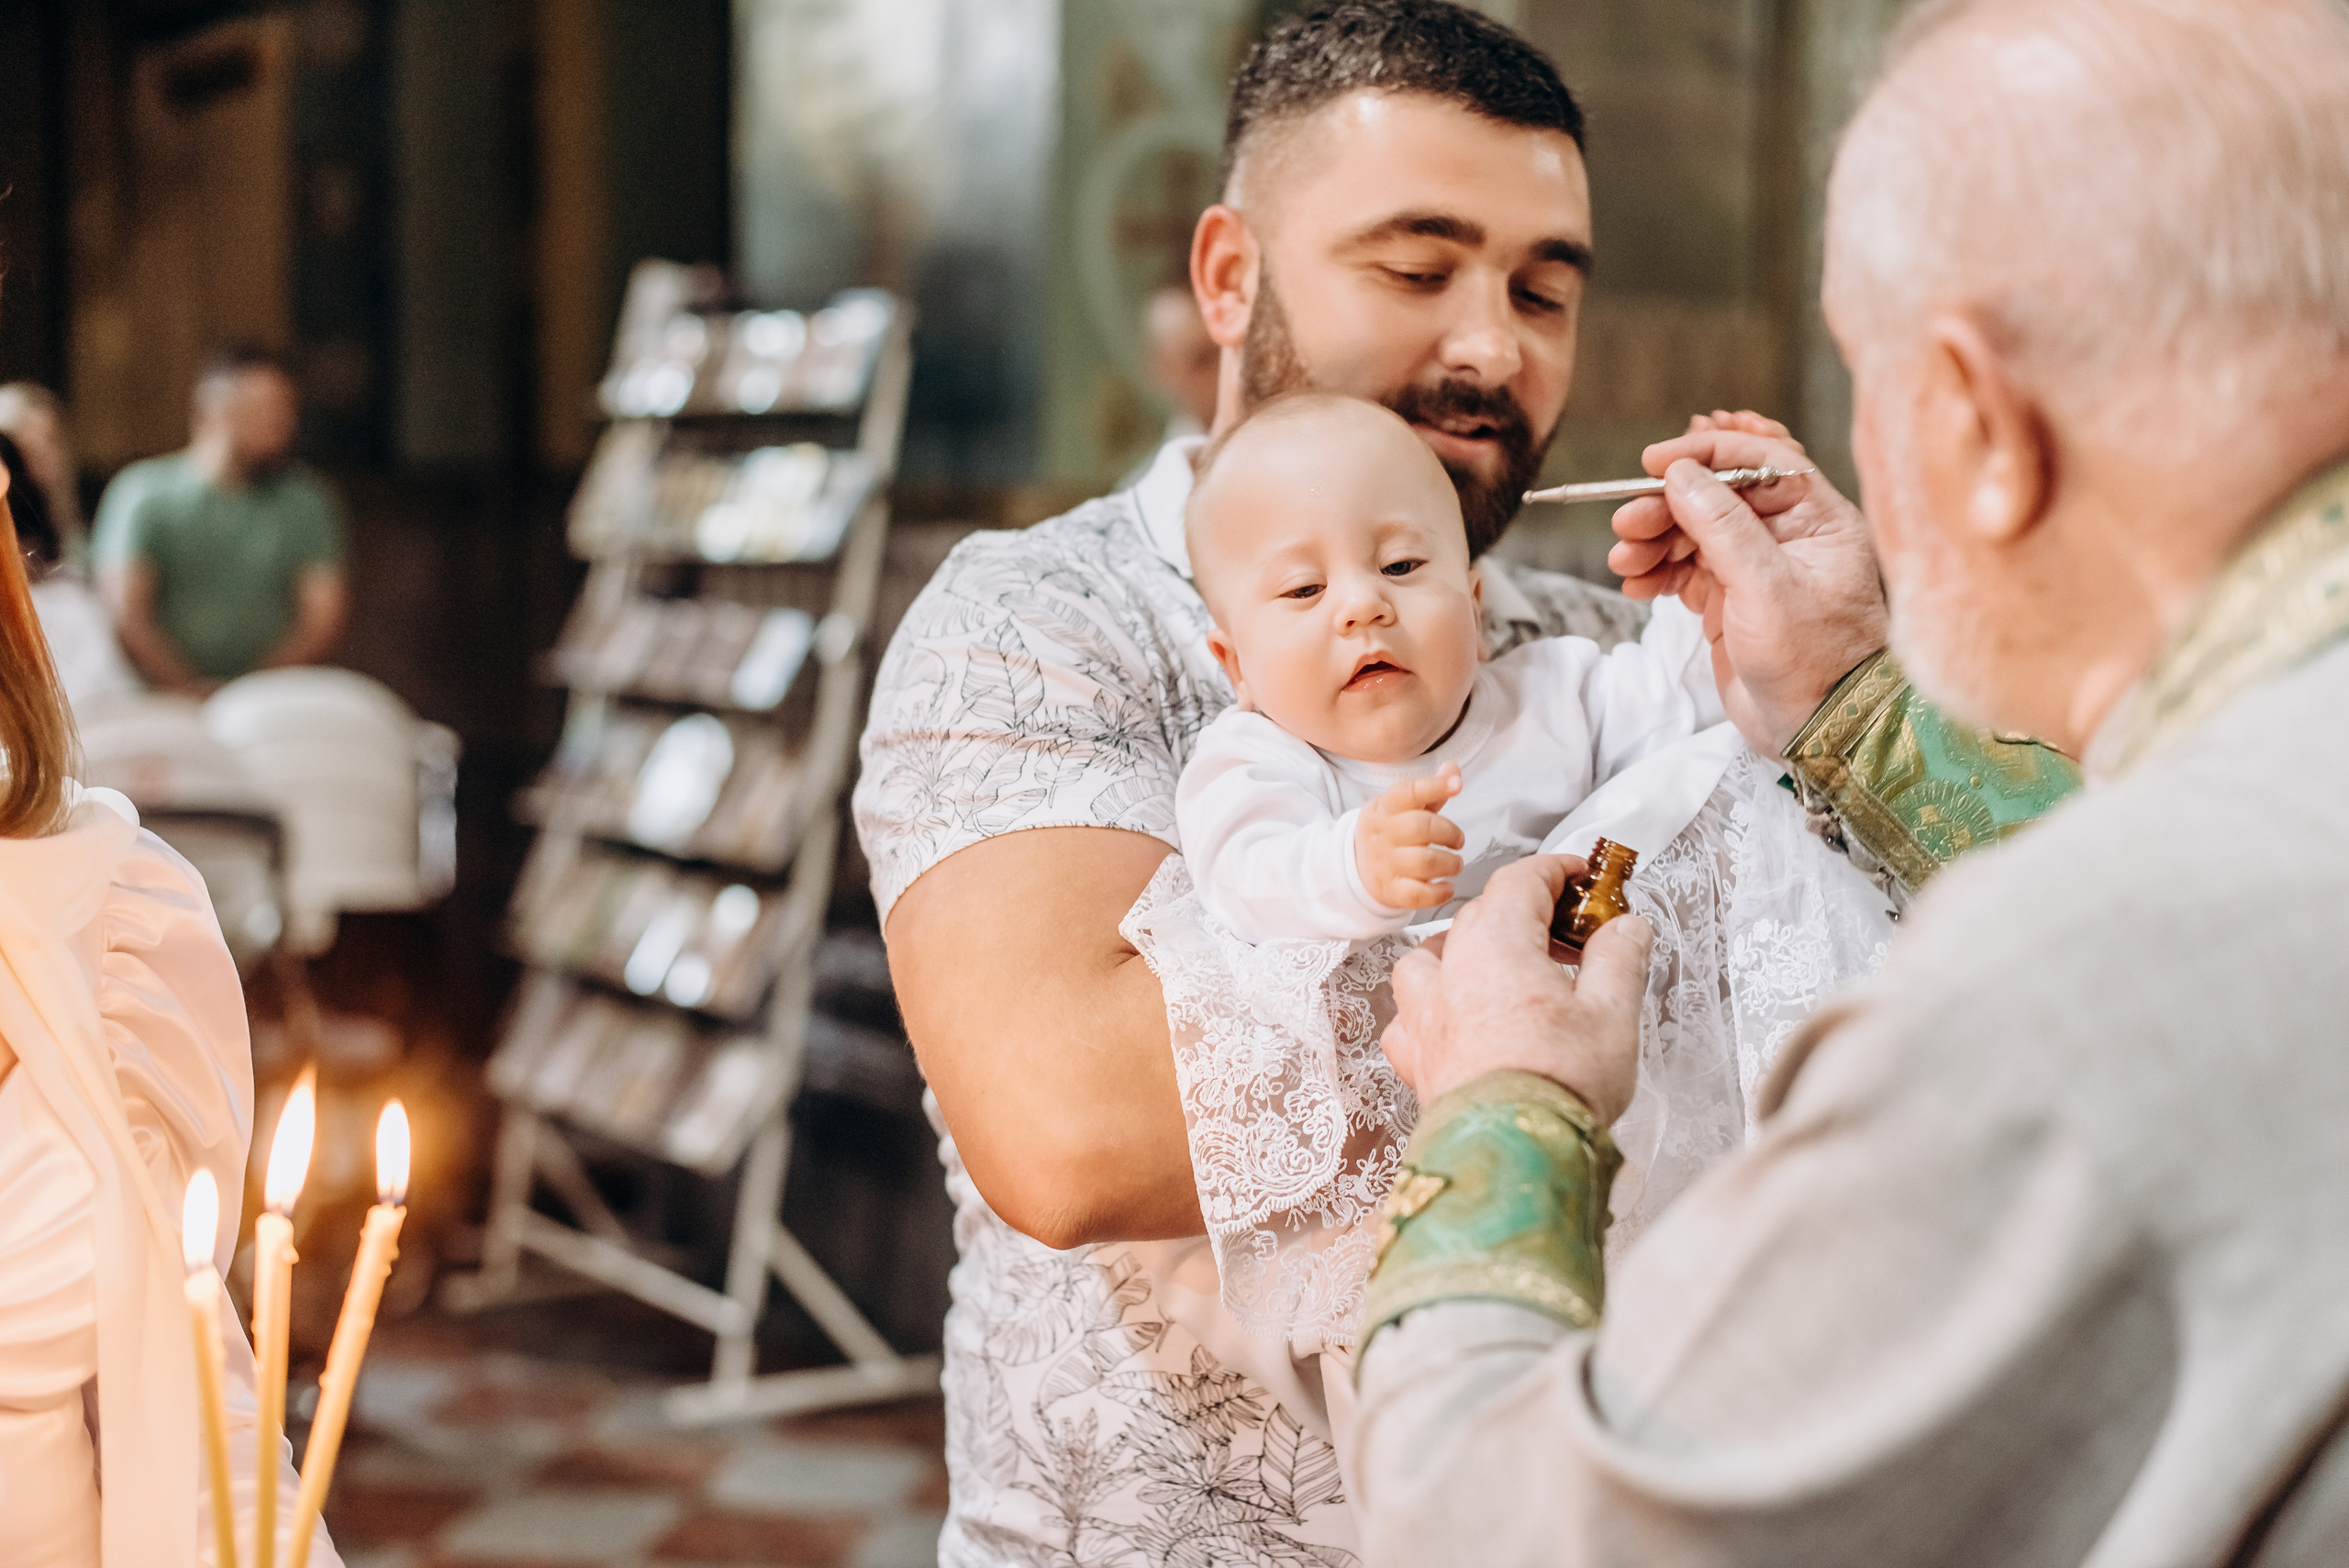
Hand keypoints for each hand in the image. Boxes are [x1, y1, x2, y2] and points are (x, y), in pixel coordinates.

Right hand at [1357, 764, 1464, 909]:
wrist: (1355, 866)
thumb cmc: (1390, 831)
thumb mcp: (1402, 806)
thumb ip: (1430, 789)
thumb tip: (1453, 770)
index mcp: (1386, 807)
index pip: (1409, 792)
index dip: (1434, 786)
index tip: (1457, 785)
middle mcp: (1383, 834)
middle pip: (1422, 828)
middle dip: (1450, 833)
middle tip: (1458, 841)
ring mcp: (1385, 863)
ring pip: (1425, 862)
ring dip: (1450, 864)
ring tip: (1454, 864)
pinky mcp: (1391, 890)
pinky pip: (1418, 894)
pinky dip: (1439, 892)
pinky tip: (1446, 887)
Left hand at [1381, 856, 1648, 1121]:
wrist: (1514, 1154)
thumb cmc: (1558, 1085)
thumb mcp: (1613, 1012)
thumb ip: (1619, 958)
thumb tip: (1626, 928)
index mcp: (1494, 946)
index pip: (1519, 881)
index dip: (1554, 871)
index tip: (1579, 878)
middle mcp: (1449, 972)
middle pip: (1479, 914)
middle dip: (1525, 912)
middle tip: (1568, 933)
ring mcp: (1425, 1016)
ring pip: (1429, 957)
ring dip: (1464, 950)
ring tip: (1499, 965)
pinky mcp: (1417, 1059)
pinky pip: (1410, 1014)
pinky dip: (1431, 1005)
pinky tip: (1453, 1017)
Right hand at [1608, 412, 1889, 754]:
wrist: (1819, 731)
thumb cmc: (1814, 661)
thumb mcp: (1767, 587)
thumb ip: (1721, 526)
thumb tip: (1681, 475)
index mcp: (1815, 518)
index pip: (1758, 461)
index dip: (1705, 454)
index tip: (1656, 462)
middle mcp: (1786, 535)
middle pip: (1715, 496)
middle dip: (1666, 505)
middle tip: (1627, 522)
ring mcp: (1755, 568)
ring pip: (1692, 533)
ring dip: (1653, 542)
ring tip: (1624, 561)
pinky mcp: (1730, 601)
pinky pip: (1684, 571)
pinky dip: (1656, 574)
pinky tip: (1635, 586)